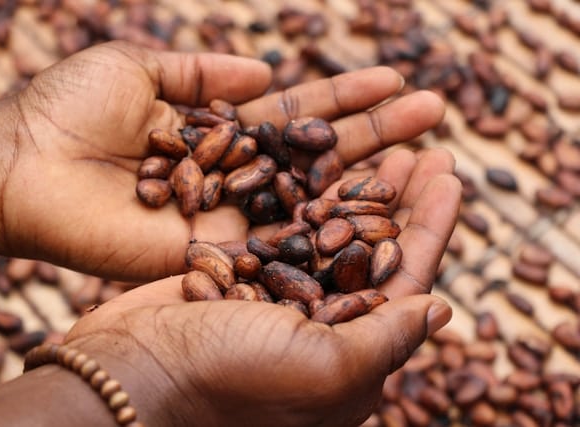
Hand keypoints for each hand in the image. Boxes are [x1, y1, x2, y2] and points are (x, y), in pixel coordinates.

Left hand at [0, 40, 443, 280]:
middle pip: (317, 156)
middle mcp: (235, 175)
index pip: (297, 114)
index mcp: (219, 129)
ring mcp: (230, 215)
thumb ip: (204, 72)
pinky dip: (326, 230)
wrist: (22, 167)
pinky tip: (377, 215)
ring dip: (368, 178)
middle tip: (434, 111)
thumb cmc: (69, 109)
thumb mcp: (138, 67)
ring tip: (427, 153)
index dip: (345, 97)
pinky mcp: (215, 252)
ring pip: (311, 199)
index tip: (394, 78)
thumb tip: (265, 72)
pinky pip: (278, 240)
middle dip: (376, 132)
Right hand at [64, 147, 460, 426]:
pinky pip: (288, 229)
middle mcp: (320, 329)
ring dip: (359, 191)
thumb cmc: (230, 380)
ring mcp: (279, 299)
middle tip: (423, 151)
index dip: (432, 227)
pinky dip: (309, 196)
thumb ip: (386, 340)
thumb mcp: (325, 370)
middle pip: (374, 252)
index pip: (408, 283)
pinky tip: (322, 166)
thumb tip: (440, 307)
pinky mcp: (242, 276)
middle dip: (401, 201)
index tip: (450, 176)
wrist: (134, 373)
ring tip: (383, 150)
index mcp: (351, 358)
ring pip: (333, 234)